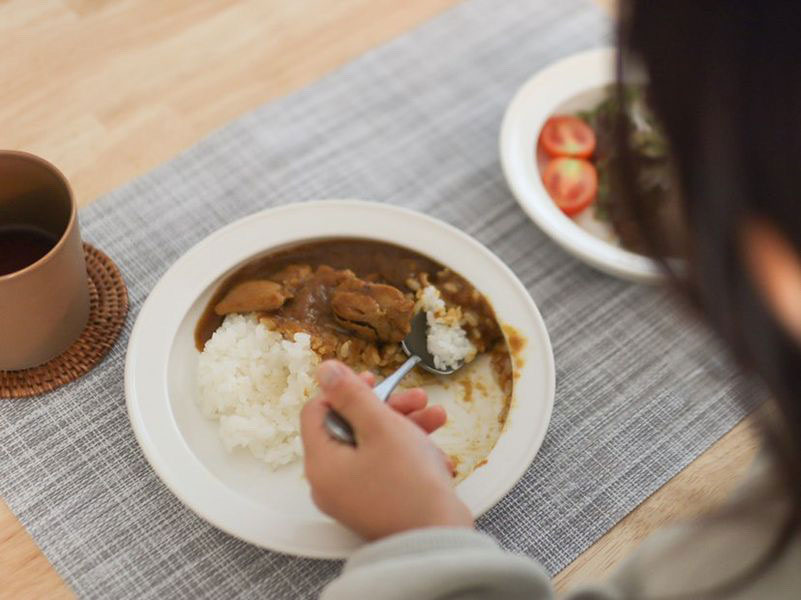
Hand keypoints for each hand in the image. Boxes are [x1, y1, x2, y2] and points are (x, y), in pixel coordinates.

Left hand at [300, 360, 473, 540]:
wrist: (439, 541)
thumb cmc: (409, 482)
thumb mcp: (381, 427)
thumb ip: (352, 394)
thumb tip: (325, 370)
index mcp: (321, 463)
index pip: (316, 412)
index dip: (344, 391)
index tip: (374, 382)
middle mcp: (330, 482)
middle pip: (350, 428)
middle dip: (387, 408)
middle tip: (417, 398)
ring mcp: (353, 496)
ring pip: (374, 446)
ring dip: (405, 427)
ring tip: (438, 418)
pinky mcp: (376, 505)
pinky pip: (385, 468)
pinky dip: (408, 454)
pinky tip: (437, 453)